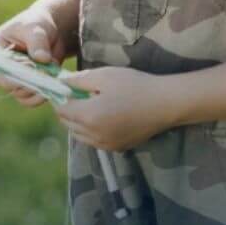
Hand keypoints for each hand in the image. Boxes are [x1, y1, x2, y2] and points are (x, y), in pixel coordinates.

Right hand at [0, 7, 66, 108]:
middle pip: (9, 86)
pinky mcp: (27, 86)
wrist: (50, 30)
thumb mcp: (36, 28)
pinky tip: (54, 83)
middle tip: (47, 73)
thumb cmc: (36, 24)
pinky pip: (32, 99)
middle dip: (30, 82)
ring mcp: (14, 79)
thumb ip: (37, 42)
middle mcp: (0, 68)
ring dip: (38, 90)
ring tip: (52, 75)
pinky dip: (44, 94)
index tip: (33, 67)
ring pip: (21, 95)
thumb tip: (42, 59)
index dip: (14, 73)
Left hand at [56, 66, 179, 150]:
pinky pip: (94, 141)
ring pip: (80, 135)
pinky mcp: (117, 148)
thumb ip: (77, 80)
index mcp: (88, 116)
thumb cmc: (134, 86)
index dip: (60, 98)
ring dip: (78, 121)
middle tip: (78, 94)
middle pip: (68, 124)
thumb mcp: (103, 76)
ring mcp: (106, 144)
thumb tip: (60, 83)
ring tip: (91, 105)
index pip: (61, 110)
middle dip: (68, 110)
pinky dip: (91, 131)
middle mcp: (94, 135)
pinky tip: (104, 116)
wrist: (165, 104)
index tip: (65, 88)